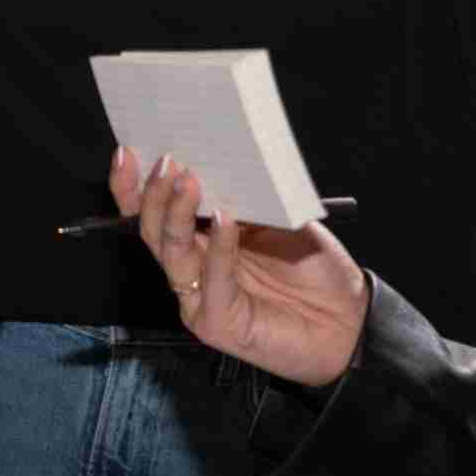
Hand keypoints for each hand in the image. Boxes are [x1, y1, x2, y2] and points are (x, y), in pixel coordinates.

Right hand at [109, 145, 368, 388]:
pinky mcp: (217, 324)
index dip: (133, 185)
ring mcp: (200, 299)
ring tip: (189, 182)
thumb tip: (216, 161)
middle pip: (151, 230)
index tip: (128, 150)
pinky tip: (226, 221)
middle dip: (152, 193)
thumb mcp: (276, 218)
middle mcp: (192, 269)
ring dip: (176, 214)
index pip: (153, 212)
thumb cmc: (312, 269)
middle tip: (167, 161)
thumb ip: (243, 198)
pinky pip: (211, 281)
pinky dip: (218, 248)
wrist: (348, 321)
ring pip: (170, 253)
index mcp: (200, 241)